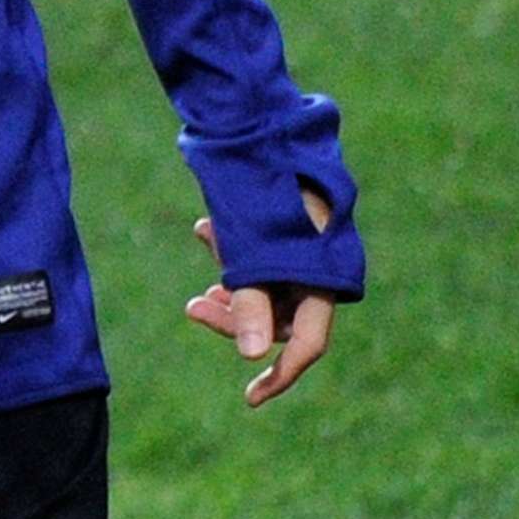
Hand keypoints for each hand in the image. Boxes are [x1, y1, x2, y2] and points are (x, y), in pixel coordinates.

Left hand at [183, 186, 337, 406]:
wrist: (254, 121)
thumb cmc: (258, 184)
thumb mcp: (250, 247)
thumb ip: (250, 301)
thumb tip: (251, 358)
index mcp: (325, 276)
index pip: (306, 343)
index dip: (280, 374)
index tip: (249, 397)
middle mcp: (317, 267)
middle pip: (277, 316)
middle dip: (235, 314)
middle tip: (194, 307)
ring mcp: (301, 249)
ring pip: (263, 286)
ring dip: (229, 281)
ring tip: (205, 244)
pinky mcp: (281, 230)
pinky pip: (256, 259)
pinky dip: (231, 253)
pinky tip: (207, 228)